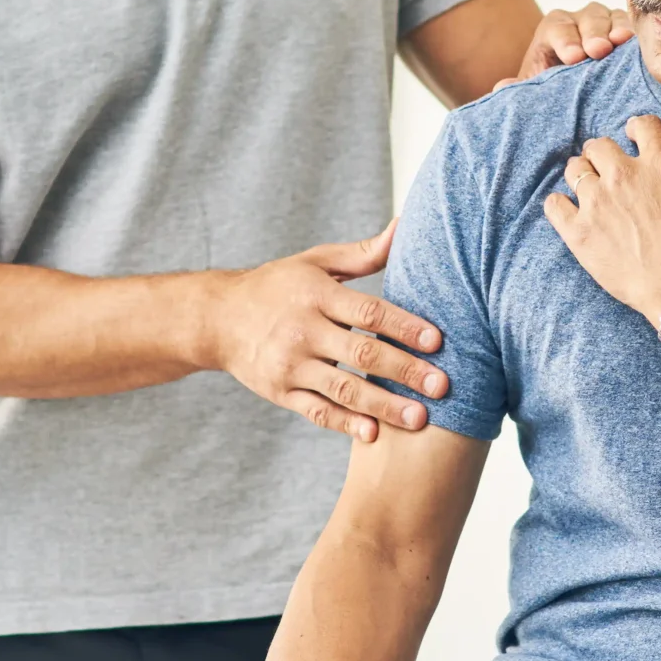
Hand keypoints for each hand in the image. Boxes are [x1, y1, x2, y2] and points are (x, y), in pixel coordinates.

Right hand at [208, 221, 448, 441]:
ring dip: (384, 406)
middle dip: (404, 371)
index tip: (437, 341)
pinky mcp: (280, 392)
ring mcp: (290, 365)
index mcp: (315, 295)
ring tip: (420, 419)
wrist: (218, 318)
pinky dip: (345, 424)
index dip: (404, 327)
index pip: (368, 312)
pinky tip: (373, 433)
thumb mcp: (315, 261)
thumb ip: (363, 253)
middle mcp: (302, 331)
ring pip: (343, 389)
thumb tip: (406, 226)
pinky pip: (317, 412)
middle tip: (442, 385)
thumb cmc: (278, 285)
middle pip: (361, 354)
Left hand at [502, 0, 633, 87]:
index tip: (573, 58)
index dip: (565, 40)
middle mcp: (582, 20)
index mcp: (554, 29)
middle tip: (597, 51)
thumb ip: (519, 90)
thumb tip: (503, 88)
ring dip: (619, 30)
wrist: (579, 94)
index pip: (558, 26)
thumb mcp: (535, 91)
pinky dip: (639, 36)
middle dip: (592, 33)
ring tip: (621, 43)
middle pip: (589, 17)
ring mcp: (608, 24)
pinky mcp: (630, 34)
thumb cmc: (556, 90)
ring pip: (614, 18)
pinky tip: (643, 47)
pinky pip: (636, 28)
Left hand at [543, 115, 660, 321]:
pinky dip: (558, 204)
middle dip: (605, 152)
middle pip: (599, 145)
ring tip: (591, 188)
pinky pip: (554, 206)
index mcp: (659, 164)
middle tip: (611, 168)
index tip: (636, 138)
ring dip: (583, 174)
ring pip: (575, 170)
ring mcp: (597, 203)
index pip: (642, 126)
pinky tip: (569, 210)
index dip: (639, 128)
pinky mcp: (580, 232)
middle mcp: (623, 176)